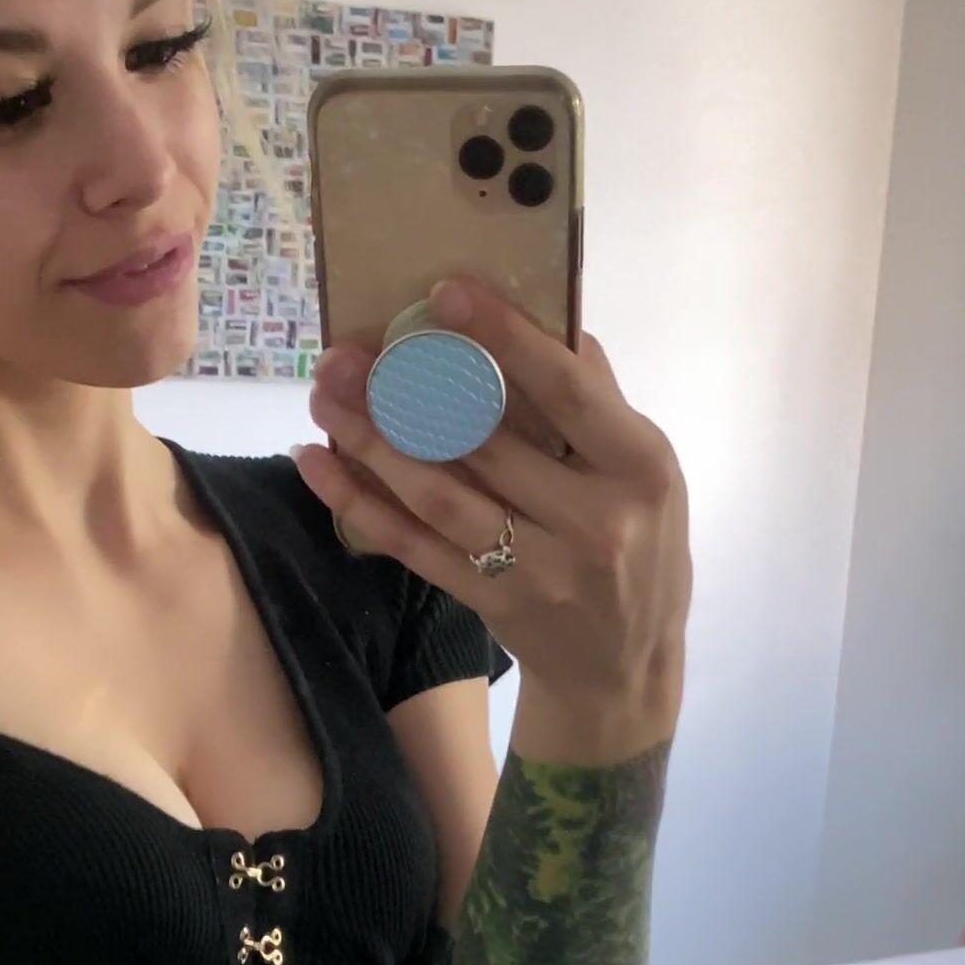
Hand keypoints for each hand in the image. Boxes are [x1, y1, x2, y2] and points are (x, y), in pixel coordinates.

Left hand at [295, 275, 691, 720]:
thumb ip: (595, 401)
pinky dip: (360, 506)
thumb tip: (534, 318)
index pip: (565, 390)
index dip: (502, 339)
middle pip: (485, 441)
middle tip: (347, 351)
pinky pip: (415, 547)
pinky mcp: (493, 604)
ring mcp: (539, 569)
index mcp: (637, 467)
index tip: (444, 293)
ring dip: (372, 442)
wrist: (623, 671)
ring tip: (325, 397)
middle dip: (408, 389)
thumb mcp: (645, 471)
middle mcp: (592, 520)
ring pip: (440, 496)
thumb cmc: (638, 547)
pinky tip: (319, 465)